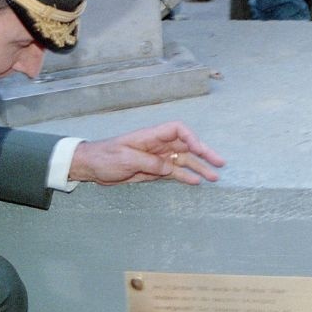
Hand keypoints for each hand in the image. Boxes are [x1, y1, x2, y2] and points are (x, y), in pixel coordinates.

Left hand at [70, 121, 225, 185]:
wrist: (92, 167)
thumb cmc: (105, 157)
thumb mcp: (126, 159)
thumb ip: (149, 163)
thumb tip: (169, 168)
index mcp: (151, 136)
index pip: (178, 130)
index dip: (192, 137)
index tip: (200, 149)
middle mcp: (158, 145)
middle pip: (187, 146)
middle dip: (204, 153)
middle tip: (220, 163)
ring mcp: (158, 158)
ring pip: (184, 161)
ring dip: (199, 168)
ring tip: (214, 177)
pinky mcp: (154, 170)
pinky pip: (174, 172)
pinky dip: (186, 176)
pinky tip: (197, 181)